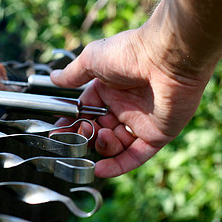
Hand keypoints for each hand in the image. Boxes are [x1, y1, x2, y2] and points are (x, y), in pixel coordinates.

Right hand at [50, 28, 210, 176]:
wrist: (166, 56)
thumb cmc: (130, 52)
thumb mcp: (92, 59)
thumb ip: (73, 74)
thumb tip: (54, 78)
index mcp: (110, 89)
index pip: (87, 112)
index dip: (73, 122)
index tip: (59, 131)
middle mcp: (125, 106)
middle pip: (100, 131)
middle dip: (87, 135)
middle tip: (81, 132)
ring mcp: (141, 122)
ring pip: (116, 146)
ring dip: (102, 147)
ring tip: (100, 137)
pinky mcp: (157, 135)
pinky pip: (136, 156)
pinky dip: (117, 165)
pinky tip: (99, 170)